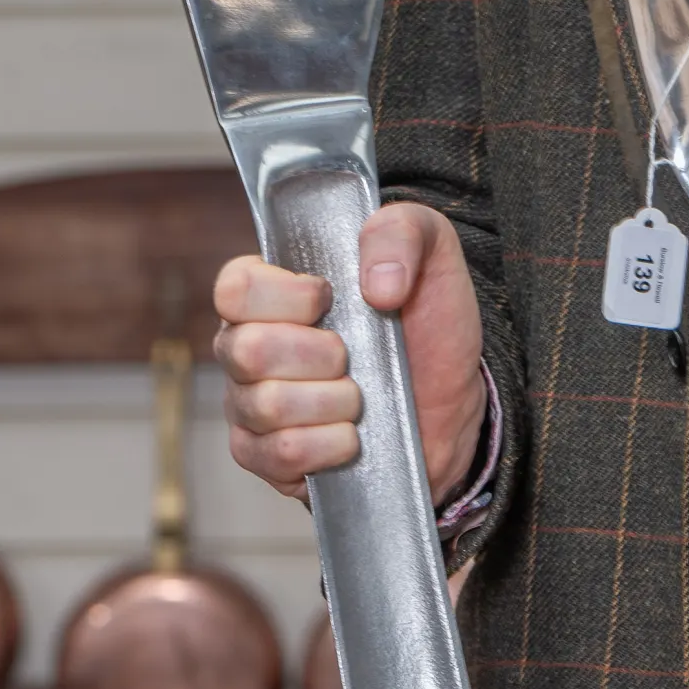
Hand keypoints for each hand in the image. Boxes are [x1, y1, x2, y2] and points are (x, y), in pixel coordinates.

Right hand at [214, 202, 486, 503]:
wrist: (453, 406)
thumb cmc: (429, 328)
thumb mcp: (434, 257)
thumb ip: (403, 231)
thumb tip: (377, 282)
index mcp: (269, 293)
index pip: (234, 287)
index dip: (288, 296)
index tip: (331, 299)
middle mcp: (245, 346)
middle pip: (247, 350)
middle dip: (322, 355)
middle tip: (354, 357)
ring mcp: (249, 404)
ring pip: (267, 405)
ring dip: (334, 402)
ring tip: (361, 398)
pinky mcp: (264, 457)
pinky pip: (279, 454)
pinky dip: (328, 446)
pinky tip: (351, 437)